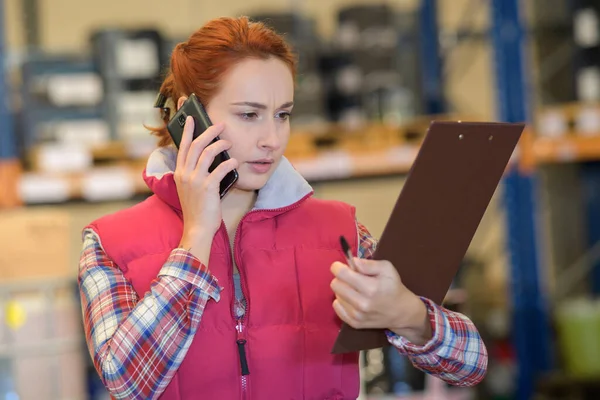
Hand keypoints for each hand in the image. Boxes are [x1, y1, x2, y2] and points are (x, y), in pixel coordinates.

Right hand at [175, 116, 237, 261]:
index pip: (182, 147)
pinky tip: (235, 161)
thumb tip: (209, 158)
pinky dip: (229, 163)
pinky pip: (220, 169)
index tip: (191, 118)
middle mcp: (185, 175)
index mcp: (180, 174)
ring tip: (229, 142)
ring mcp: (195, 180)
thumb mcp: (190, 189)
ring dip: (220, 145)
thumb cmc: (197, 209)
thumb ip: (195, 174)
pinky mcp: (207, 187)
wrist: (197, 228)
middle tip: (220, 125)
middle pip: (195, 145)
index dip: (187, 131)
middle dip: (208, 132)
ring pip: (207, 153)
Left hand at [330, 258, 432, 345]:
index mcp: (370, 287)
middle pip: (335, 284)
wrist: (401, 312)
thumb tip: (352, 261)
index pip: (341, 274)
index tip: (340, 266)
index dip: (337, 267)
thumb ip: (368, 263)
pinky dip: (342, 301)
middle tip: (351, 278)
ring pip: (336, 295)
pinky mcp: (354, 324)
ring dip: (343, 290)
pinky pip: (337, 307)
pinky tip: (352, 299)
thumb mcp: (387, 268)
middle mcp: (362, 303)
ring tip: (356, 290)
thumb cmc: (393, 287)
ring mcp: (357, 316)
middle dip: (341, 278)